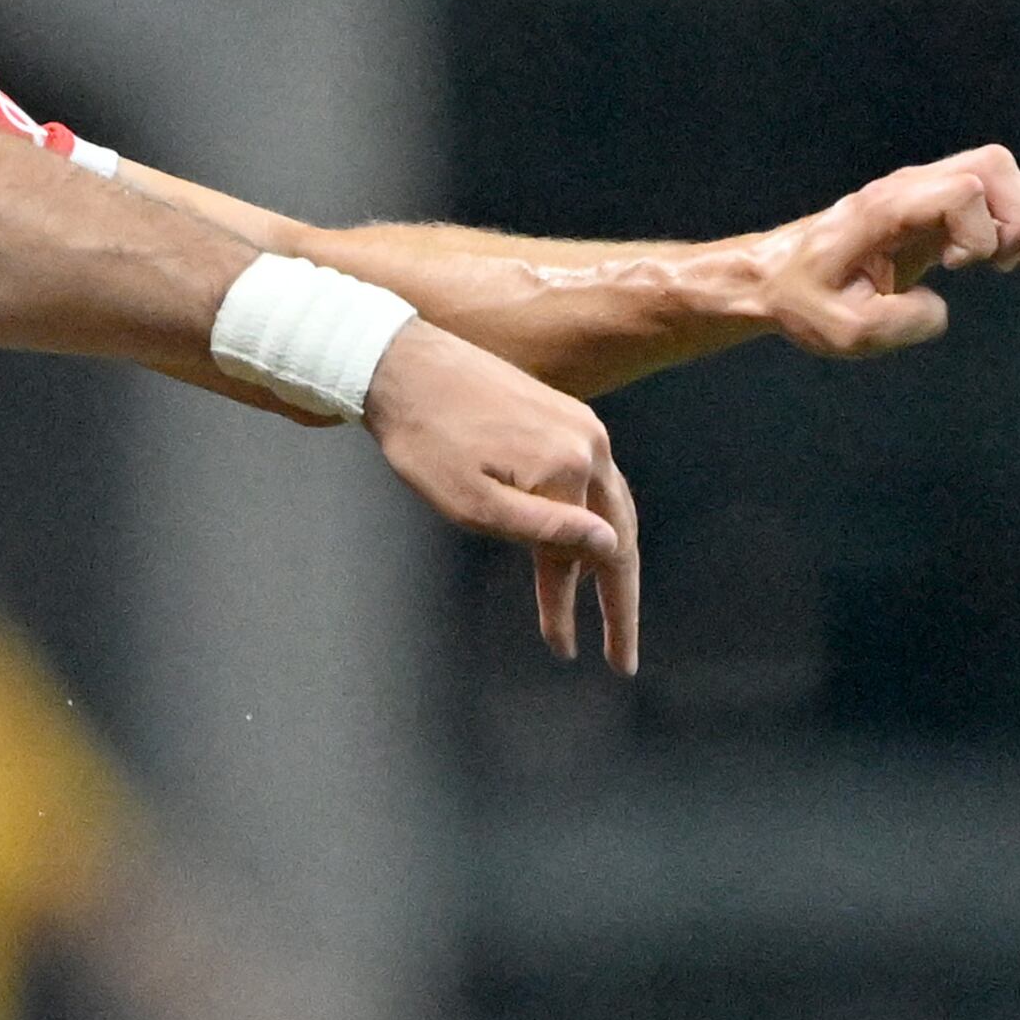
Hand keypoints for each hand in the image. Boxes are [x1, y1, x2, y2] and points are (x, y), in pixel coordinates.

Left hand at [362, 321, 638, 674]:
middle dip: (616, 599)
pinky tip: (578, 544)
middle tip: (620, 656)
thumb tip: (610, 548)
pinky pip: (589, 479)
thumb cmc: (423, 440)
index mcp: (570, 466)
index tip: (565, 652)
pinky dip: (587, 519)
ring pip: (609, 507)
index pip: (581, 558)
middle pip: (619, 535)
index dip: (570, 611)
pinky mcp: (563, 413)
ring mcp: (579, 423)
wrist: (399, 363)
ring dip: (606, 561)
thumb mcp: (471, 501)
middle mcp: (589, 442)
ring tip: (604, 608)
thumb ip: (543, 530)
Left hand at [756, 144, 1019, 356]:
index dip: (982, 227)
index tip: (961, 269)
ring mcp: (926, 199)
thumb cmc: (803, 301)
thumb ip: (897, 322)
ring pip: (1006, 186)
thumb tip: (942, 309)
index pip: (961, 187)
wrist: (775, 280)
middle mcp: (910, 191)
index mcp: (886, 209)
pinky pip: (998, 213)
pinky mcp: (937, 217)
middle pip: (995, 172)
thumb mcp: (841, 329)